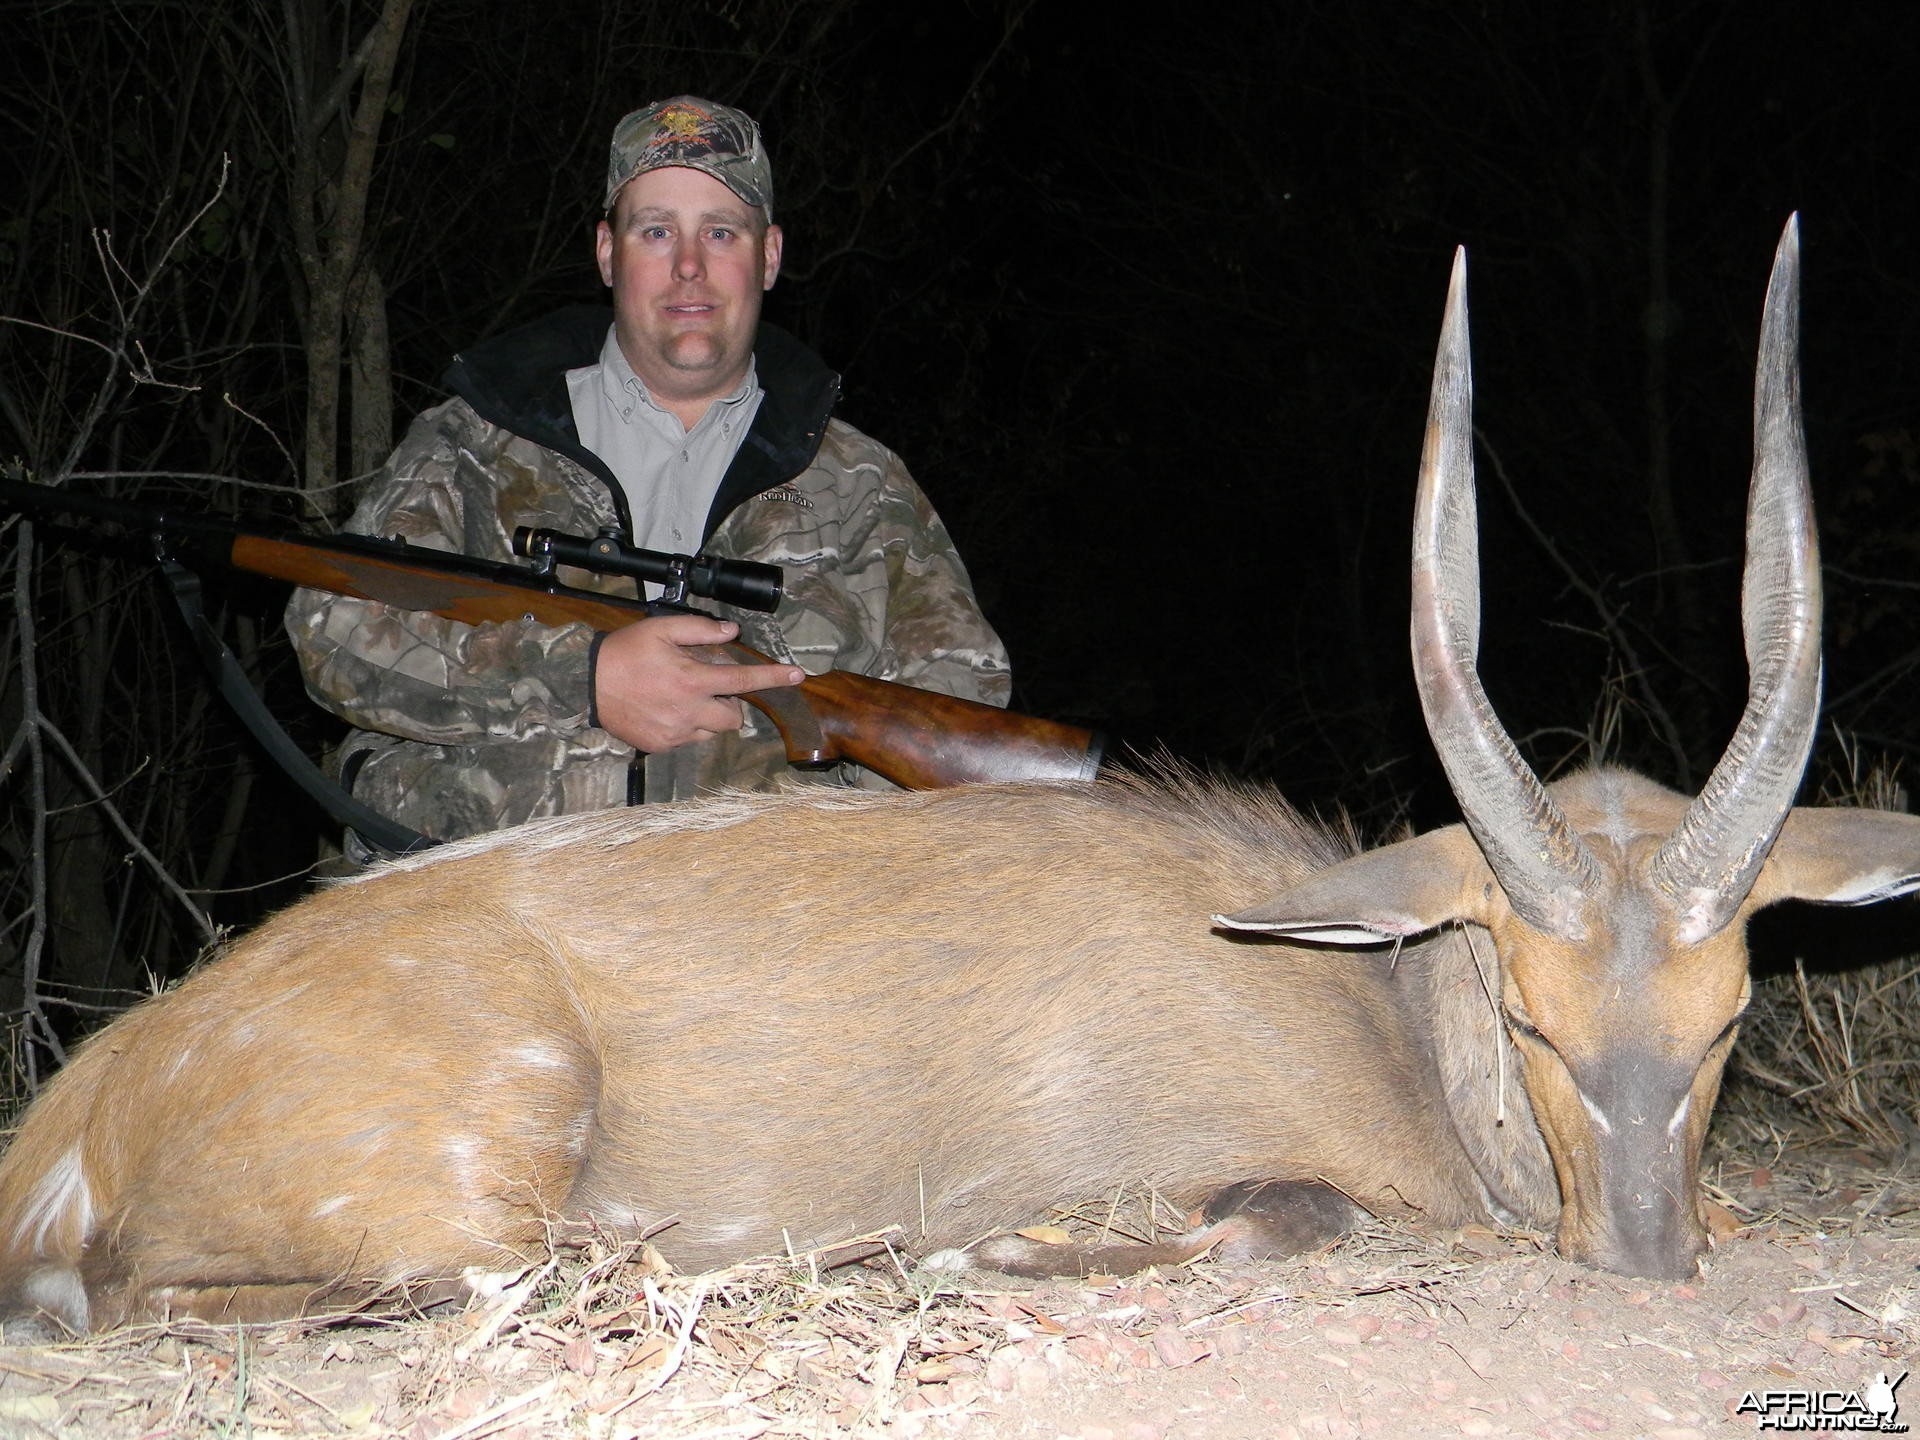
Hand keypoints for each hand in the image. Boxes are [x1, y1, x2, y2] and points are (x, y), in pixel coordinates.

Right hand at [590, 613, 803, 752]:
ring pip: (713, 731)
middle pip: (734, 717)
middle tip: (712, 688)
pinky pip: (689, 739)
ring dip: (710, 717)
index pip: (744, 680)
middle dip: (732, 704)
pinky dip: (688, 727)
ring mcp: (676, 732)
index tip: (798, 675)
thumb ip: (700, 629)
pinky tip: (667, 711)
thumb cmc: (624, 653)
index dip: (774, 678)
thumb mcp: (661, 629)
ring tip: (685, 699)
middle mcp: (689, 711)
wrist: (585, 685)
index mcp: (693, 680)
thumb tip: (732, 632)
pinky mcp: (662, 746)